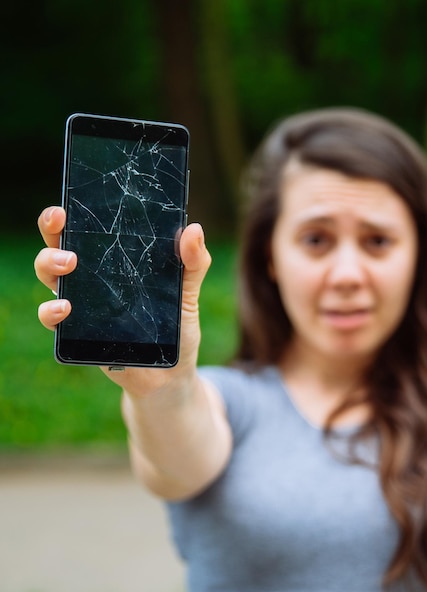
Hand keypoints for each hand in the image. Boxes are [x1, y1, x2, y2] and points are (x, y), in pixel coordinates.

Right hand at [34, 206, 211, 395]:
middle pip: (61, 245)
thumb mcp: (189, 293)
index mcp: (118, 262)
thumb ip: (193, 263)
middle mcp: (94, 279)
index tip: (73, 199)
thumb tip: (194, 228)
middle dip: (53, 229)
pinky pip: (52, 318)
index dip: (76, 211)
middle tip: (61, 222)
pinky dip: (51, 311)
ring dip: (49, 264)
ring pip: (50, 276)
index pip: (91, 229)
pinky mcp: (78, 333)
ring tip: (68, 264)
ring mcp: (83, 305)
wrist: (171, 374)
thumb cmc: (177, 328)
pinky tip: (64, 308)